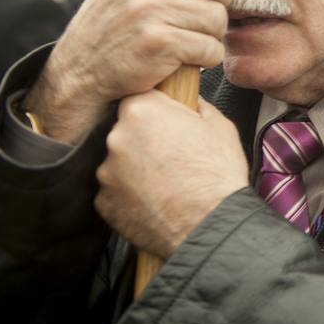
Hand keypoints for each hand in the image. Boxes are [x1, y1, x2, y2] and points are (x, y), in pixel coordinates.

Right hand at [25, 0, 233, 143]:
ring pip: (218, 17)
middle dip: (217, 2)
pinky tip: (183, 57)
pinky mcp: (159, 43)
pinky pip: (212, 48)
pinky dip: (206, 57)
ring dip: (210, 34)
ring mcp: (148, 8)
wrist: (79, 73)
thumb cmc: (117, 22)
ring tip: (186, 36)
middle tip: (196, 15)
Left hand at [96, 91, 248, 258]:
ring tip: (167, 182)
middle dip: (146, 139)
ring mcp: (107, 172)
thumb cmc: (217, 177)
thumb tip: (191, 102)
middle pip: (127, 130)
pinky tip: (157, 199)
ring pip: (120, 162)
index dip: (157, 109)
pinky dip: (132, 194)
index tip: (168, 121)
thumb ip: (197, 106)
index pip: (140, 98)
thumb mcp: (220, 126)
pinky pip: (116, 191)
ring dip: (137, 168)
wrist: (210, 226)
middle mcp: (117, 138)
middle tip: (172, 155)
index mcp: (143, 111)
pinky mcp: (104, 202)